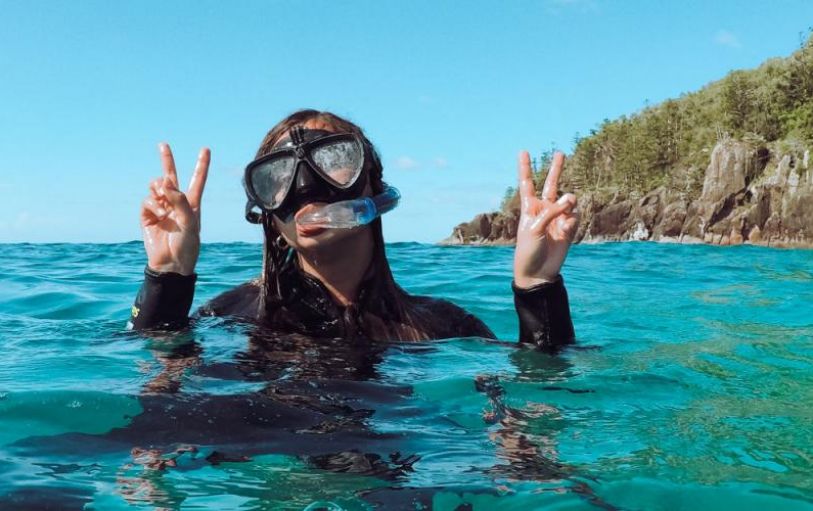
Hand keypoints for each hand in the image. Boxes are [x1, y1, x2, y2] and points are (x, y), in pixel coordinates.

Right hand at [141, 143, 209, 275]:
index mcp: (192, 204)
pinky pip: (147, 200)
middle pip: (171, 177)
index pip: (198, 180)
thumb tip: (166, 183)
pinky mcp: (147, 216)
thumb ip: (179, 201)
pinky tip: (158, 214)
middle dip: (166, 160)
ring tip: (162, 199)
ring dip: (159, 189)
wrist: (171, 264)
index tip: (205, 149)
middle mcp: (176, 204)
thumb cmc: (187, 245)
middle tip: (163, 145)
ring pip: (156, 187)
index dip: (202, 165)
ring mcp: (161, 209)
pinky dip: (152, 204)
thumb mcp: (189, 223)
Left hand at [513, 151, 578, 287]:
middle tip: (560, 153)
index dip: (525, 168)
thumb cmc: (529, 250)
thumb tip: (572, 198)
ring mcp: (557, 218)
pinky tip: (566, 230)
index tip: (523, 151)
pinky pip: (575, 216)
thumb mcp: (535, 228)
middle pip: (551, 185)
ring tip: (567, 205)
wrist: (538, 272)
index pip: (527, 183)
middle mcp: (544, 210)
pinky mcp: (568, 228)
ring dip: (569, 201)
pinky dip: (572, 220)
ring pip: (569, 200)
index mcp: (529, 208)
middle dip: (556, 169)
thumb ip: (552, 211)